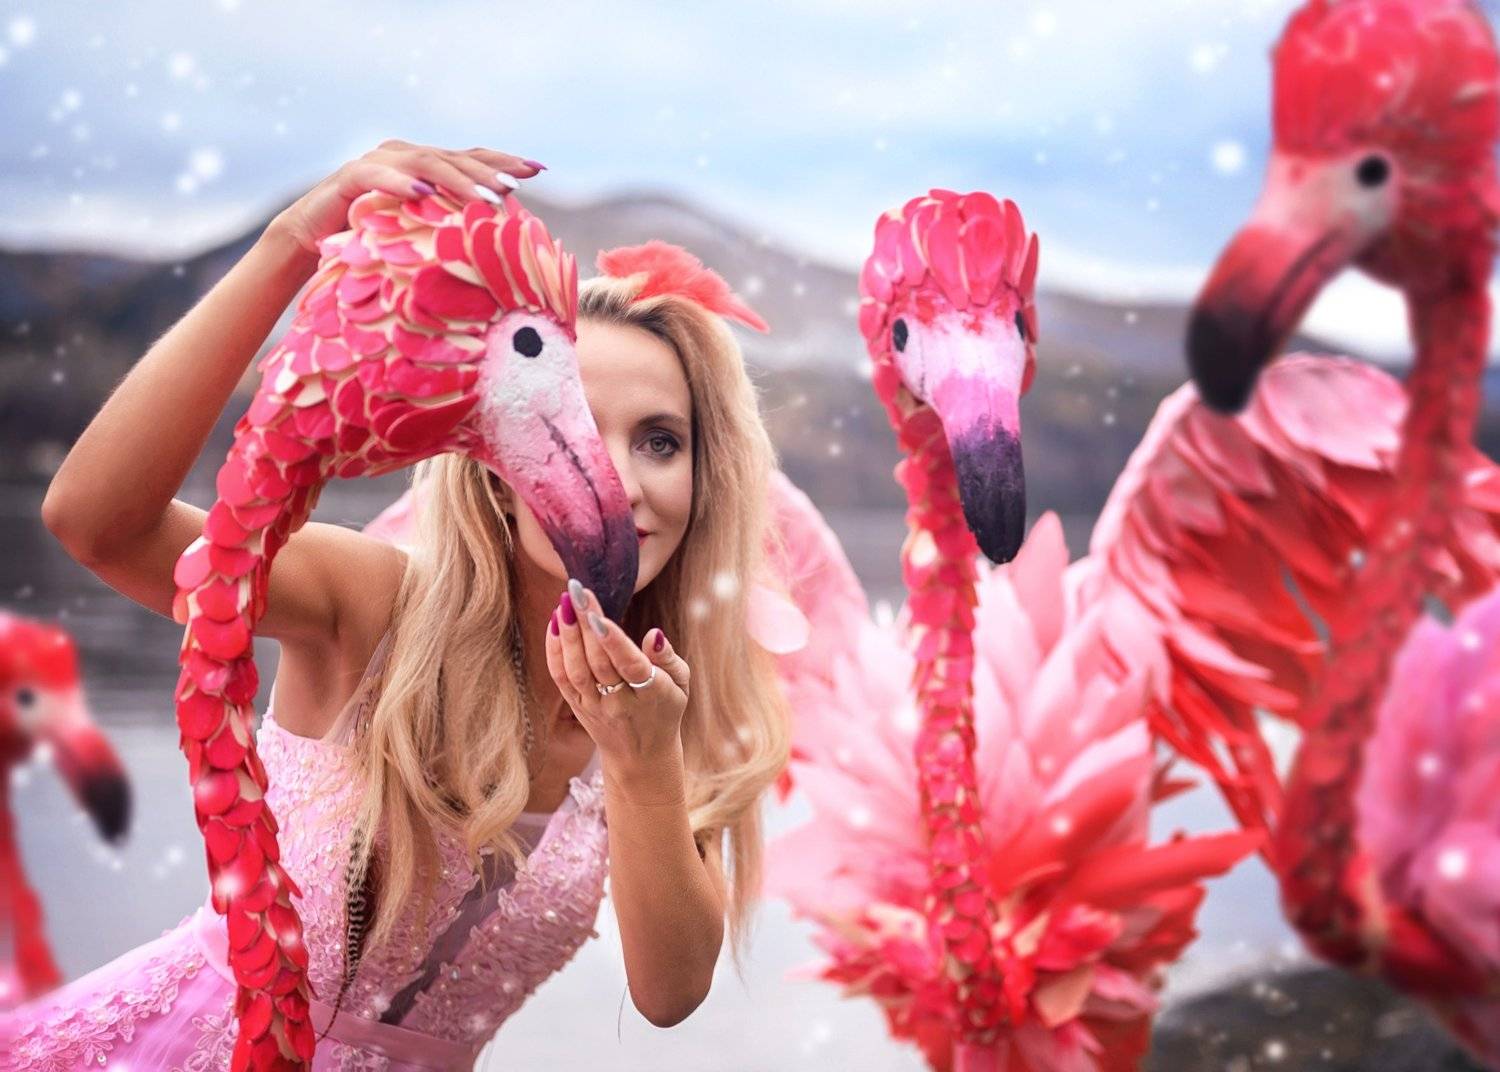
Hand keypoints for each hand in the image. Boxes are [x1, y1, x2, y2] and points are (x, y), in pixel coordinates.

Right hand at [269, 139, 544, 255]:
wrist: (310, 242)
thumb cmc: (369, 244)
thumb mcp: (418, 238)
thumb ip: (449, 231)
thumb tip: (497, 251)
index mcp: (424, 168)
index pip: (470, 159)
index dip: (503, 161)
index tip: (539, 169)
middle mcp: (403, 156)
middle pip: (454, 158)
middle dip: (488, 171)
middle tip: (517, 187)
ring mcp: (377, 162)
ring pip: (424, 163)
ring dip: (457, 180)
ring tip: (485, 198)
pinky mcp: (350, 178)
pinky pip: (377, 176)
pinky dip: (400, 183)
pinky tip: (422, 193)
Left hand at [544, 577, 689, 787]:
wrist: (641, 756)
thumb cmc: (664, 708)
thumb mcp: (681, 684)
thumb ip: (667, 657)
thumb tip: (653, 634)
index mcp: (651, 695)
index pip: (630, 666)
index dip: (613, 642)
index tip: (598, 615)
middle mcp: (619, 703)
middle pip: (598, 663)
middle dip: (586, 626)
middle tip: (576, 591)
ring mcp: (594, 707)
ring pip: (576, 671)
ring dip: (567, 636)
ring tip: (563, 603)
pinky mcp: (577, 707)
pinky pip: (561, 678)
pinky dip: (554, 651)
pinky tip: (555, 624)